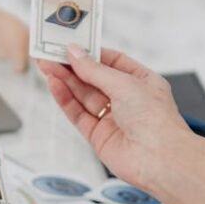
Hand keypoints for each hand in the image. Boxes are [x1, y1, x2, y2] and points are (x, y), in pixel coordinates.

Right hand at [37, 45, 192, 189]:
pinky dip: (65, 99)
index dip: (90, 53)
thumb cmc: (155, 120)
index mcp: (141, 81)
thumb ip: (94, 70)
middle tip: (49, 54)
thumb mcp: (124, 83)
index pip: (111, 61)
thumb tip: (75, 53)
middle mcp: (126, 99)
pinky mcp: (98, 135)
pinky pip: (77, 113)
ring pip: (82, 95)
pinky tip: (54, 85)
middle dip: (71, 66)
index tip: (70, 44)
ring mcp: (111, 118)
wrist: (159, 159)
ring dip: (64, 80)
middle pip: (93, 78)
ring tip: (45, 66)